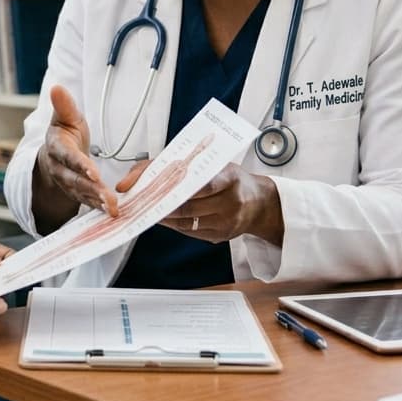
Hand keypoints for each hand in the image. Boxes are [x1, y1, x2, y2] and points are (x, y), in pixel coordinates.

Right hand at [33, 85, 118, 221]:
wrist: (55, 155)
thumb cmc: (64, 133)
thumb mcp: (65, 117)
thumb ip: (63, 105)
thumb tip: (56, 87)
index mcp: (57, 148)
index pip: (68, 157)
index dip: (80, 165)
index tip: (94, 172)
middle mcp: (59, 169)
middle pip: (75, 180)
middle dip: (92, 189)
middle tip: (109, 197)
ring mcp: (67, 183)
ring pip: (82, 193)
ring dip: (97, 201)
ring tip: (112, 207)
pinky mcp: (76, 193)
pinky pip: (86, 201)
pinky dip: (98, 208)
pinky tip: (111, 212)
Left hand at [118, 162, 283, 244]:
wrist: (259, 203)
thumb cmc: (231, 179)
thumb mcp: (215, 164)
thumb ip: (182, 164)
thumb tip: (142, 173)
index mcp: (230, 178)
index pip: (203, 184)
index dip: (177, 187)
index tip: (154, 187)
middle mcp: (231, 202)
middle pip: (190, 206)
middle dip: (163, 204)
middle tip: (142, 201)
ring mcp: (227, 222)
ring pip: (188, 222)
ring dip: (165, 217)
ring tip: (148, 210)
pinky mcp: (221, 236)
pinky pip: (192, 232)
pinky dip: (174, 225)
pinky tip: (164, 218)